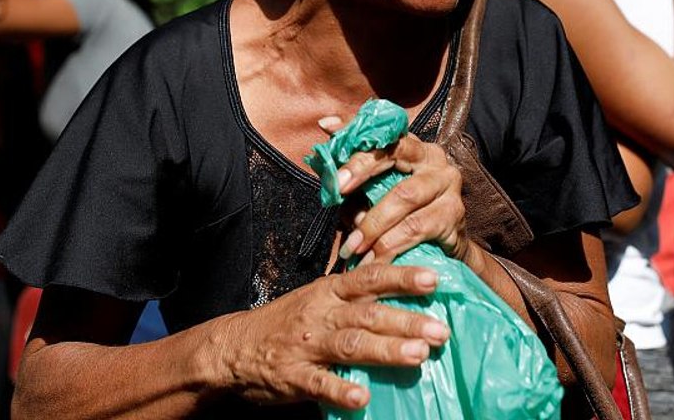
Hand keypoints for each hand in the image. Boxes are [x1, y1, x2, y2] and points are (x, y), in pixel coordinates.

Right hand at [220, 264, 449, 409]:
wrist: (233, 347)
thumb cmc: (286, 320)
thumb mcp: (318, 295)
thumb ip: (355, 290)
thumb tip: (399, 277)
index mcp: (329, 291)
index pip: (369, 278)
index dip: (401, 277)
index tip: (432, 279)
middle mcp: (321, 314)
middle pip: (367, 314)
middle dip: (405, 321)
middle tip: (440, 330)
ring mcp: (307, 345)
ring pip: (350, 345)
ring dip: (385, 350)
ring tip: (417, 356)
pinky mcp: (293, 376)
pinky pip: (319, 383)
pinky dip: (341, 390)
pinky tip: (363, 398)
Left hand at [319, 116, 467, 263]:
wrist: (442, 248)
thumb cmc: (402, 214)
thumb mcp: (376, 191)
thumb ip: (354, 175)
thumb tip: (327, 154)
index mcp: (413, 146)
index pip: (383, 135)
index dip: (357, 145)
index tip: (332, 152)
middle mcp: (434, 159)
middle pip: (395, 156)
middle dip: (362, 172)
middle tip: (337, 191)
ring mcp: (448, 186)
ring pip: (404, 196)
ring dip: (372, 224)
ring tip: (352, 246)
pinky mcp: (454, 215)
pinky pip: (417, 229)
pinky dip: (391, 246)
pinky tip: (374, 261)